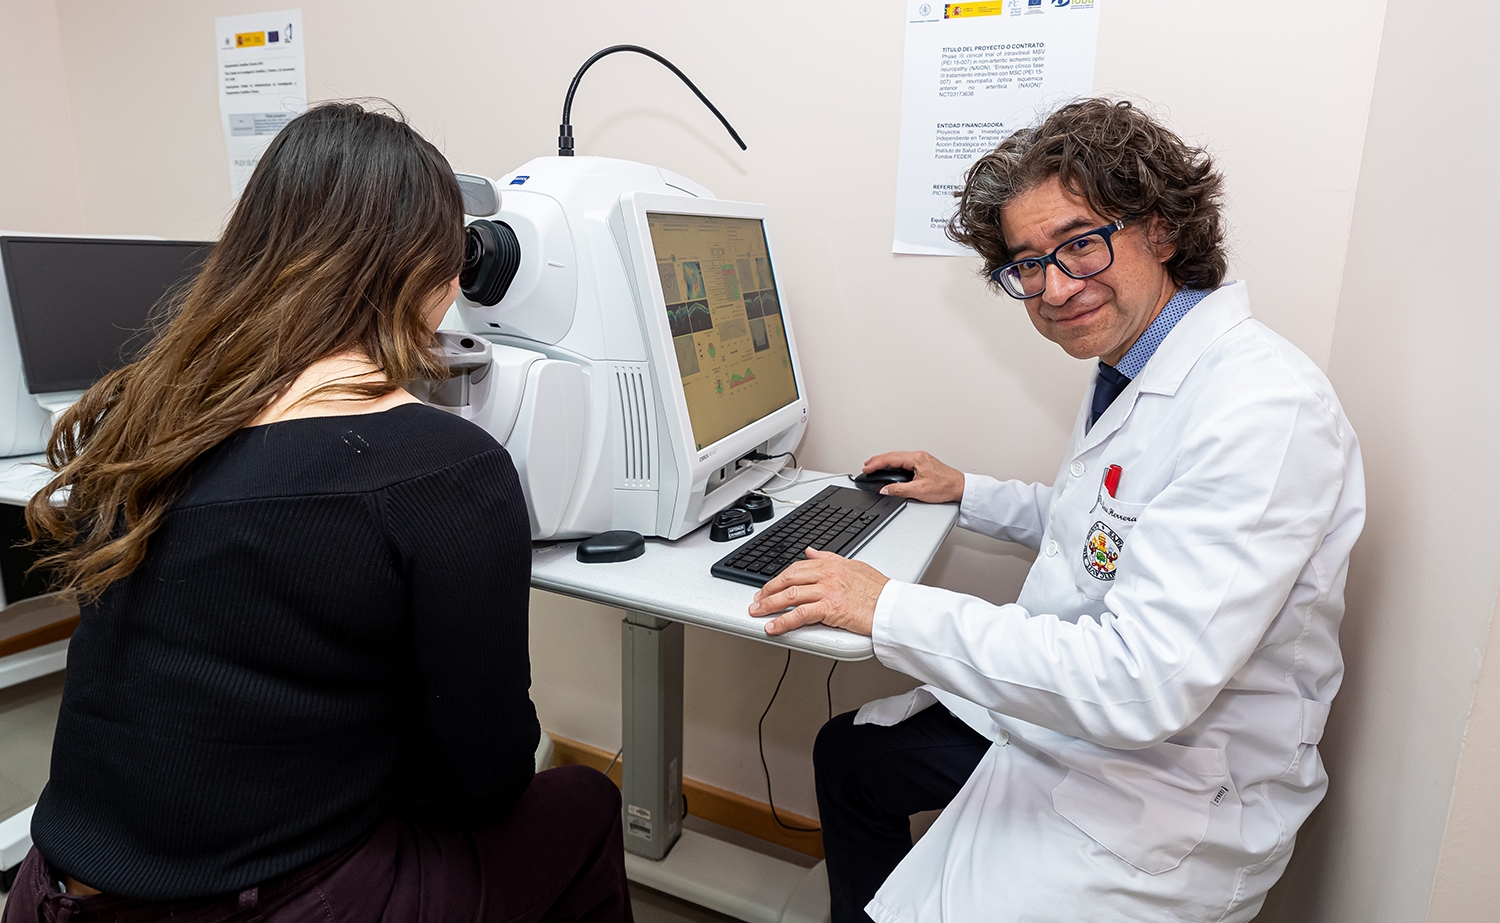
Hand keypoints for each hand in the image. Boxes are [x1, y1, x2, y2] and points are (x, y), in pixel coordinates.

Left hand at [747, 549, 888, 635]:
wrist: (891, 606)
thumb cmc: (879, 590)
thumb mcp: (853, 565)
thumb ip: (829, 558)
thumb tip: (811, 552)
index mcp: (830, 564)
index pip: (796, 568)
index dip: (779, 578)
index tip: (769, 586)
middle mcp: (826, 575)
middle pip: (788, 580)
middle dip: (768, 590)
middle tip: (757, 599)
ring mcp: (826, 591)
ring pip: (790, 596)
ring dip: (769, 605)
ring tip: (758, 612)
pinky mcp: (829, 609)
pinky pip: (800, 615)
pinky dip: (783, 621)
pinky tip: (773, 627)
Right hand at [862, 451, 963, 502]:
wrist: (960, 488)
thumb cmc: (945, 487)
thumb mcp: (919, 491)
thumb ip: (899, 490)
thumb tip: (885, 489)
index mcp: (916, 459)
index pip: (890, 459)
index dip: (876, 464)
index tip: (866, 468)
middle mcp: (918, 456)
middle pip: (892, 455)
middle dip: (877, 461)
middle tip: (866, 466)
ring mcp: (921, 459)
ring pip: (898, 458)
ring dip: (885, 462)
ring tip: (874, 466)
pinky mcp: (923, 464)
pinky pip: (904, 461)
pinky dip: (893, 464)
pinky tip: (890, 467)